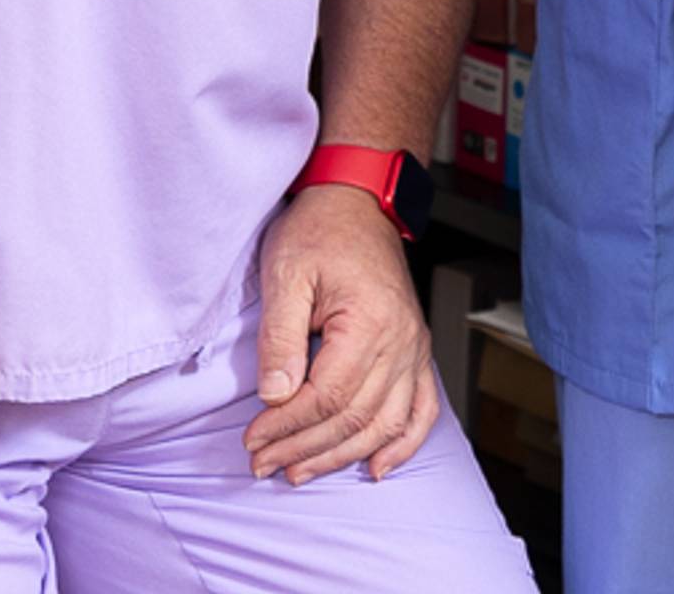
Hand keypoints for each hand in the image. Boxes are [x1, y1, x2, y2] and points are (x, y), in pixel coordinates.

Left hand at [245, 183, 445, 484]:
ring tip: (300, 471)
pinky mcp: (415, 350)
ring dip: (341, 456)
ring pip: (384, 423)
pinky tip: (376, 467)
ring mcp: (414, 347)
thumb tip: (275, 397)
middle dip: (304, 448)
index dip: (287, 426)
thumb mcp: (285, 275)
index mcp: (370, 322)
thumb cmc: (320, 230)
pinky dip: (402, 444)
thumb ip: (280, 338)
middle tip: (263, 463)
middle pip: (354, 418)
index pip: (326, 397)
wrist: (357, 200)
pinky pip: (421, 408)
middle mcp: (401, 341)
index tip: (253, 438)